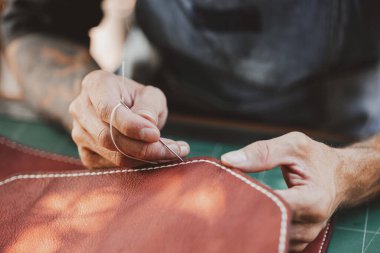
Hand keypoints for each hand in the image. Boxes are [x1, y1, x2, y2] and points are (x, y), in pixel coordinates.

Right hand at [69, 70, 189, 167]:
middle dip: (144, 147)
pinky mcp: (86, 154)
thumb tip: (148, 125)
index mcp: (95, 85)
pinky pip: (111, 166)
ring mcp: (79, 133)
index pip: (108, 110)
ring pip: (111, 154)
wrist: (124, 108)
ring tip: (172, 152)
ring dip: (145, 158)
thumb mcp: (149, 94)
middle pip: (108, 137)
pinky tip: (155, 157)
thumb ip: (148, 106)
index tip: (155, 134)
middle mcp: (80, 109)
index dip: (131, 126)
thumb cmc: (138, 98)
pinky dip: (136, 164)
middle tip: (173, 149)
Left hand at [221, 132, 345, 251]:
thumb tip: (227, 160)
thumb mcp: (293, 145)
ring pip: (269, 237)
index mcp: (313, 199)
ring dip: (250, 223)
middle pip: (269, 225)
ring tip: (236, 206)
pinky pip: (274, 240)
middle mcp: (311, 224)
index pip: (273, 205)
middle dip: (245, 212)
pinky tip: (248, 215)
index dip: (249, 197)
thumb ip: (262, 152)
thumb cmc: (316, 158)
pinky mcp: (297, 241)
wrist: (340, 176)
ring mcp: (305, 236)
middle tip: (225, 200)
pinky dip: (259, 229)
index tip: (229, 189)